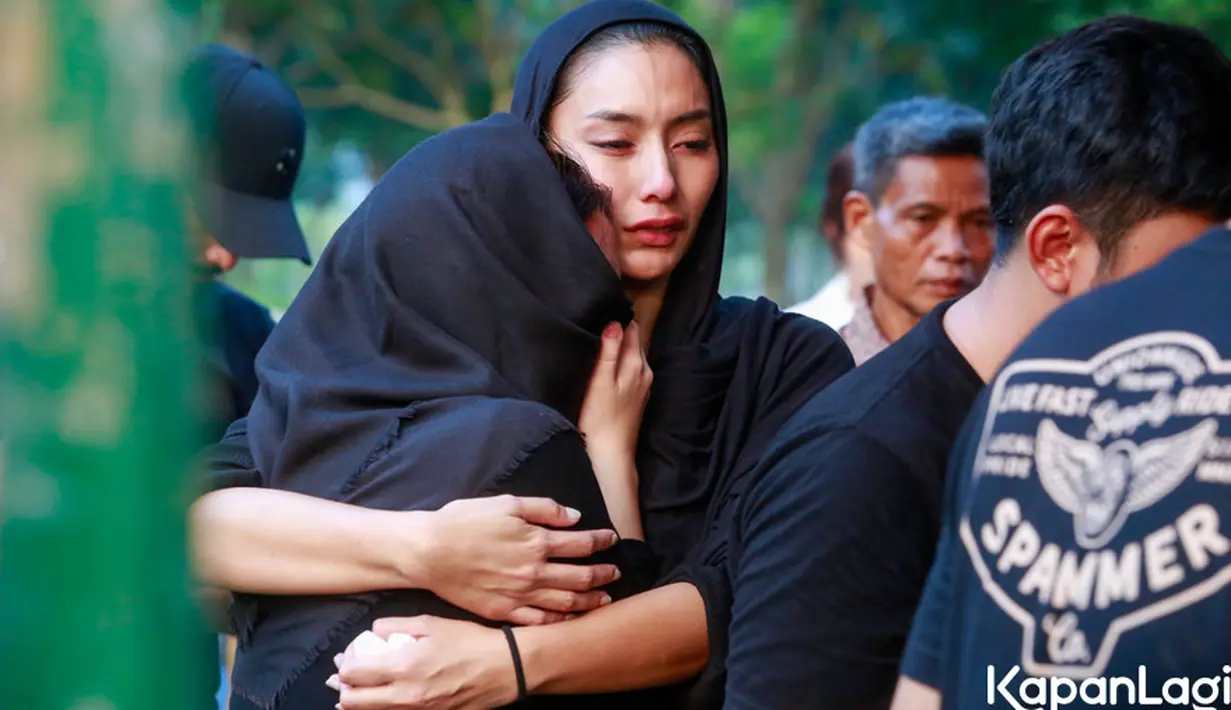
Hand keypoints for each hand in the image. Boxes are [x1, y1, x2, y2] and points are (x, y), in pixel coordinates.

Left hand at [330, 616, 515, 709]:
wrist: (505, 668)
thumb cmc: (470, 641)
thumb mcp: (432, 623)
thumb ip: (395, 626)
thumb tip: (372, 633)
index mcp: (404, 666)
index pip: (352, 674)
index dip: (346, 664)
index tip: (351, 656)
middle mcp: (405, 695)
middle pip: (351, 702)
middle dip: (345, 687)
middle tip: (353, 675)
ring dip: (361, 701)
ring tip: (366, 688)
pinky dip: (383, 709)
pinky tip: (387, 697)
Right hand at [414, 495, 619, 625]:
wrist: (429, 552)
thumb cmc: (464, 522)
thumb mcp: (507, 504)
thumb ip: (544, 509)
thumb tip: (575, 517)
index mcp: (537, 542)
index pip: (582, 544)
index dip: (601, 541)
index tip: (611, 539)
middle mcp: (533, 572)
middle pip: (581, 577)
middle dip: (604, 574)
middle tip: (616, 573)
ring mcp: (520, 595)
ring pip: (566, 602)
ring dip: (590, 600)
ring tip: (604, 599)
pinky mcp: (503, 612)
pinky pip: (539, 620)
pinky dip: (559, 620)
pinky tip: (570, 618)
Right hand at [578, 321, 652, 460]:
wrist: (611, 452)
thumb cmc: (600, 416)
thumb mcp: (601, 380)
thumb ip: (609, 350)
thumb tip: (615, 322)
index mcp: (636, 364)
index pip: (633, 330)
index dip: (620, 319)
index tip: (606, 308)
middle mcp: (645, 371)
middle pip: (635, 343)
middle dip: (622, 331)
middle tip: (602, 320)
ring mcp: (643, 385)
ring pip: (633, 357)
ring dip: (622, 347)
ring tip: (604, 339)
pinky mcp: (637, 397)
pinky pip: (631, 370)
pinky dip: (622, 363)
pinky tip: (610, 365)